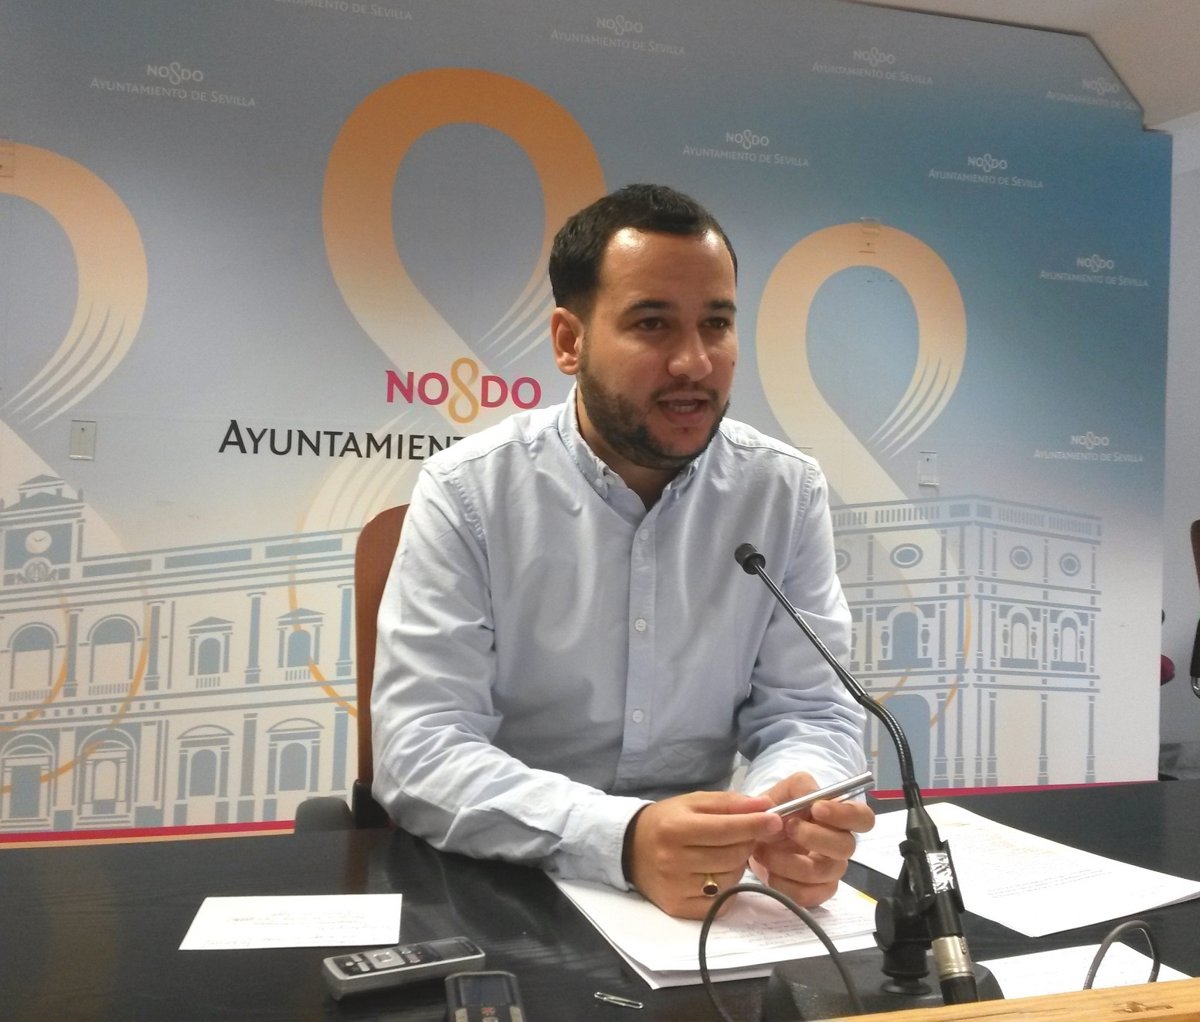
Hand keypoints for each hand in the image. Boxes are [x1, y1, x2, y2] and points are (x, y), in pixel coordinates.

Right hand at [627, 791, 783, 918]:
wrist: (629, 849)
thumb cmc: (666, 821)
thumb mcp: (693, 802)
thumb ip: (729, 803)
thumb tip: (764, 806)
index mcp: (675, 829)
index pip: (725, 830)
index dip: (754, 825)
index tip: (775, 820)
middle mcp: (673, 860)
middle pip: (731, 856)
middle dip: (746, 843)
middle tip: (743, 835)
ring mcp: (676, 888)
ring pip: (729, 879)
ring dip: (736, 865)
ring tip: (722, 853)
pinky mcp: (679, 908)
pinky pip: (720, 902)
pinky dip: (726, 888)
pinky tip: (715, 874)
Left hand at [750, 772, 874, 907]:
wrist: (755, 835)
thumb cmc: (779, 809)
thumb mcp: (787, 789)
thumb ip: (801, 786)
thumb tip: (811, 795)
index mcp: (840, 818)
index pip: (863, 818)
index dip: (845, 815)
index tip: (817, 808)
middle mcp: (840, 845)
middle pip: (846, 847)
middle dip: (814, 837)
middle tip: (788, 828)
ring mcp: (830, 871)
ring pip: (822, 872)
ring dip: (789, 861)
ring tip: (764, 850)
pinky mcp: (815, 892)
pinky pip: (807, 895)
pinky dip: (783, 884)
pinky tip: (769, 871)